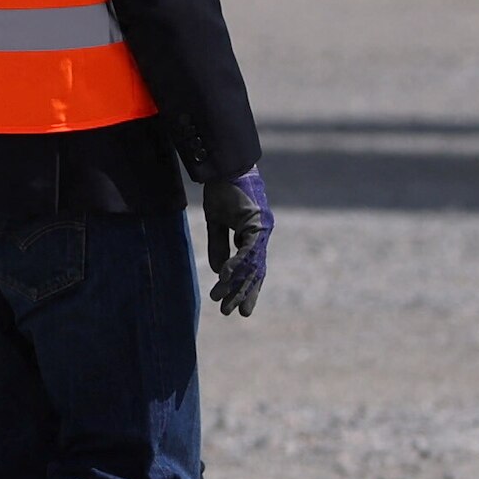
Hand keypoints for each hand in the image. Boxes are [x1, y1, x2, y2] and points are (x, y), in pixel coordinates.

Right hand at [202, 167, 272, 318]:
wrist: (225, 164)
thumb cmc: (222, 188)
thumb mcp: (217, 221)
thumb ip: (219, 245)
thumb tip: (220, 272)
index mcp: (254, 233)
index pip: (253, 265)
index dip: (247, 286)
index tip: (240, 304)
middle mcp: (261, 233)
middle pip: (256, 270)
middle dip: (246, 293)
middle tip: (238, 314)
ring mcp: (261, 229)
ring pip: (252, 265)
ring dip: (237, 285)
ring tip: (225, 303)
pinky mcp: (256, 223)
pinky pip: (246, 250)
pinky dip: (236, 265)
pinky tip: (225, 278)